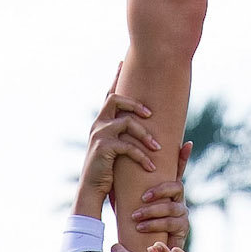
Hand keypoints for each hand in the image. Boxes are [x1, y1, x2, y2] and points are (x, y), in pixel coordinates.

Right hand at [74, 69, 159, 217]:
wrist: (92, 189)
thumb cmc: (109, 169)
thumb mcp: (117, 148)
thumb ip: (126, 134)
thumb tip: (143, 122)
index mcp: (102, 121)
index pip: (109, 95)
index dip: (116, 77)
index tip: (122, 62)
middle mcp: (98, 124)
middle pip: (116, 100)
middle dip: (135, 102)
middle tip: (150, 113)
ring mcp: (99, 135)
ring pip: (126, 122)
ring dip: (145, 135)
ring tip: (158, 148)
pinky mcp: (104, 149)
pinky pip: (128, 147)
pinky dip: (142, 156)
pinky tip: (151, 166)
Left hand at [130, 172, 191, 241]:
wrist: (150, 246)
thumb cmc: (143, 221)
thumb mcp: (140, 206)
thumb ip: (135, 195)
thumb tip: (116, 186)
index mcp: (173, 196)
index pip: (175, 186)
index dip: (160, 190)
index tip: (143, 198)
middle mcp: (180, 206)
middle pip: (172, 204)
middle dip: (152, 209)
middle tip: (135, 215)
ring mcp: (183, 219)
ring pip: (170, 215)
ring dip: (152, 221)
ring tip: (137, 226)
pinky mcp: (183, 232)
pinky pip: (171, 227)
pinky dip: (157, 229)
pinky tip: (145, 232)